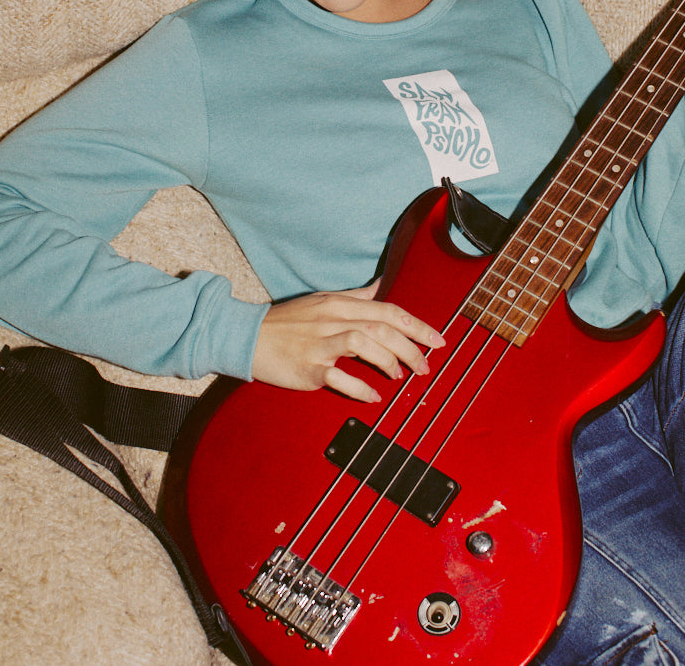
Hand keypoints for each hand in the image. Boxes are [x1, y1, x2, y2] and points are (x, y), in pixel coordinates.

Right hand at [251, 280, 445, 401]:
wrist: (247, 336)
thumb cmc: (287, 321)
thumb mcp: (322, 300)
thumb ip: (355, 296)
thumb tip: (381, 287)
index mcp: (339, 304)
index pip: (388, 310)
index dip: (417, 325)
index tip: (437, 341)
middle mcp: (332, 319)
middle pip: (382, 327)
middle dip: (411, 347)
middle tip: (426, 366)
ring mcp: (320, 343)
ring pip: (364, 344)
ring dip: (389, 362)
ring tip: (400, 377)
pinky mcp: (308, 367)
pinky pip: (339, 377)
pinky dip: (360, 387)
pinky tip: (373, 396)